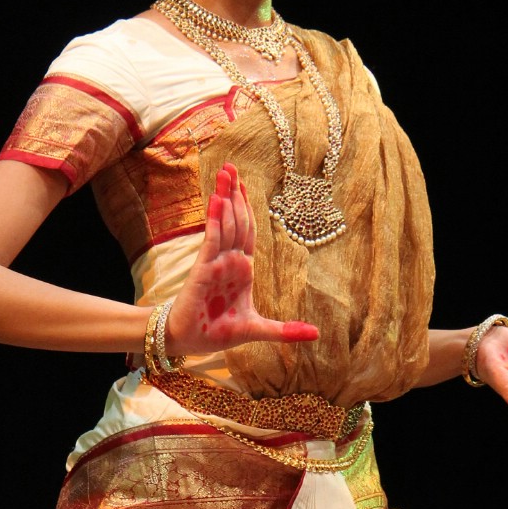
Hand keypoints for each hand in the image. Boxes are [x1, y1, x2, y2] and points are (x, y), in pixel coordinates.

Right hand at [164, 164, 318, 356]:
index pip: (247, 231)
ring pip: (224, 224)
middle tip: (231, 166)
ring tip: (225, 173)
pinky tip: (217, 200)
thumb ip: (285, 330)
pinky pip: (211, 240)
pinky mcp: (202, 269)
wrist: (191, 342)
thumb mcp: (258, 329)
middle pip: (235, 221)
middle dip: (234, 194)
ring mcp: (215, 263)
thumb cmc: (218, 333)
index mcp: (243, 269)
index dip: (246, 207)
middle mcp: (229, 262)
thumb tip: (316, 335)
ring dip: (225, 198)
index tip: (244, 184)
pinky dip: (214, 220)